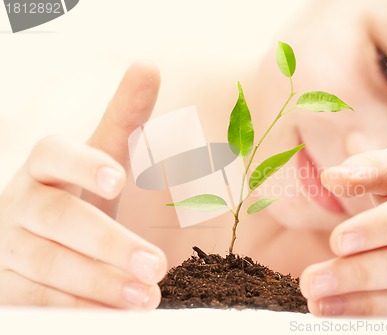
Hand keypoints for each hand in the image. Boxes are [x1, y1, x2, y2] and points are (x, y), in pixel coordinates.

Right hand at [0, 61, 166, 308]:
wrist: (33, 243)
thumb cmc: (76, 195)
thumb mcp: (100, 157)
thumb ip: (124, 118)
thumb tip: (149, 65)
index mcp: (43, 167)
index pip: (52, 153)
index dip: (81, 162)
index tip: (118, 175)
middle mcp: (18, 204)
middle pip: (56, 219)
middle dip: (107, 244)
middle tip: (156, 265)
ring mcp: (5, 247)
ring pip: (46, 265)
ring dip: (97, 284)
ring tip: (147, 297)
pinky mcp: (2, 286)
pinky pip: (34, 303)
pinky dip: (75, 311)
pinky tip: (114, 318)